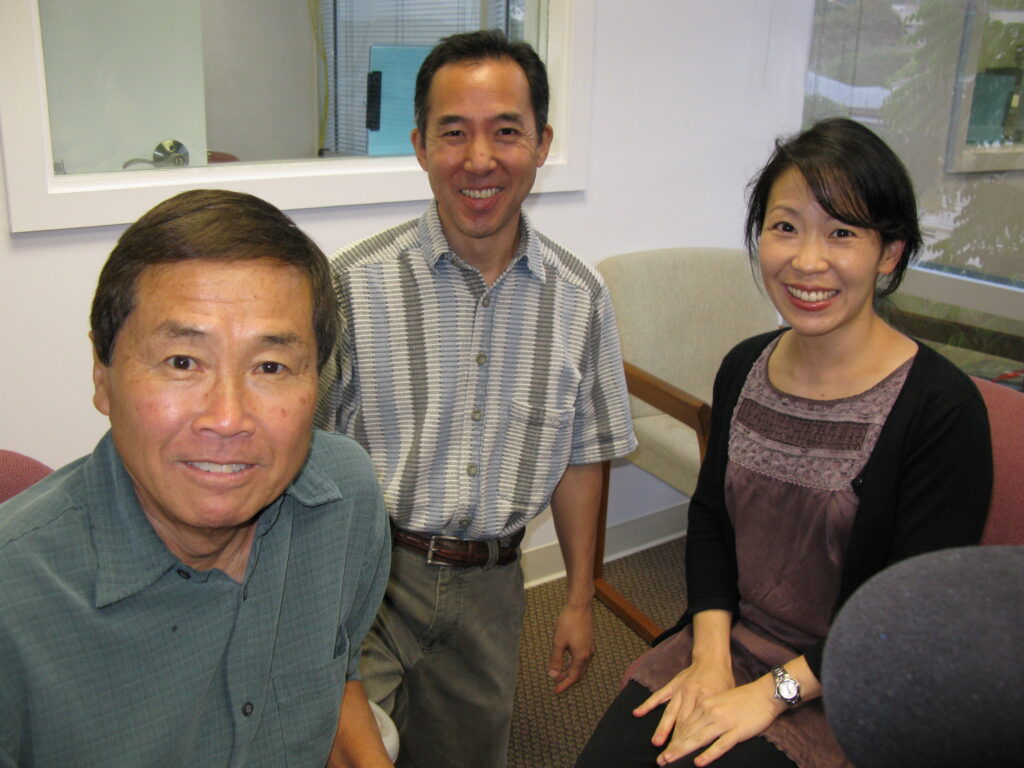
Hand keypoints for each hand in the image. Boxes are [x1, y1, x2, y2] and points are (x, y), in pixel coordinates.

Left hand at [547, 602, 594, 692]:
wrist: (580, 606)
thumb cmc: (568, 622)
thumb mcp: (558, 642)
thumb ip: (556, 659)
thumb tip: (553, 675)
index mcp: (581, 656)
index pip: (572, 677)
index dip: (564, 685)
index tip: (555, 691)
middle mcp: (588, 654)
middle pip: (578, 673)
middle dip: (567, 679)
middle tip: (556, 684)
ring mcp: (589, 647)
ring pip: (580, 665)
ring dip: (570, 671)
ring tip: (559, 673)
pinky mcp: (588, 640)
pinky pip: (582, 657)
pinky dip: (574, 663)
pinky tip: (568, 659)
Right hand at [634, 658, 734, 751]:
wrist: (712, 659)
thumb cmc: (723, 682)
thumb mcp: (727, 698)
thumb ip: (717, 715)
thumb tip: (715, 738)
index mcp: (707, 700)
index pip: (697, 726)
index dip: (689, 743)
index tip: (682, 756)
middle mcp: (692, 695)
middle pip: (682, 723)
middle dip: (675, 742)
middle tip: (668, 757)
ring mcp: (680, 690)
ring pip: (670, 713)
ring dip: (663, 729)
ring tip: (656, 742)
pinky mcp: (673, 684)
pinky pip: (658, 696)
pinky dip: (647, 705)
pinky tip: (637, 713)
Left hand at [654, 675, 784, 766]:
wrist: (765, 693)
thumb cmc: (742, 699)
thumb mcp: (718, 701)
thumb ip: (705, 712)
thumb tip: (693, 728)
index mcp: (705, 704)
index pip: (684, 724)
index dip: (672, 738)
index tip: (662, 750)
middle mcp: (710, 712)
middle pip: (687, 732)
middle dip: (673, 747)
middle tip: (661, 760)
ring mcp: (723, 722)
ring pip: (699, 739)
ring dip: (683, 751)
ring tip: (670, 760)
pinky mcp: (737, 731)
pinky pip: (721, 745)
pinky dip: (709, 754)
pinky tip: (699, 762)